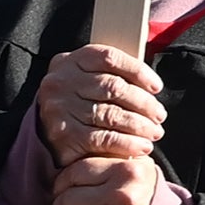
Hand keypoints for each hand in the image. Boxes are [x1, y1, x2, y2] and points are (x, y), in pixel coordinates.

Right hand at [36, 45, 165, 172]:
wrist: (44, 131)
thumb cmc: (80, 101)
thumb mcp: (89, 78)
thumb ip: (114, 74)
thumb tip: (152, 86)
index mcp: (72, 61)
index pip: (110, 58)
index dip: (138, 71)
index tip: (156, 87)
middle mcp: (61, 81)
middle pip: (113, 87)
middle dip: (144, 103)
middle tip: (160, 115)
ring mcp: (59, 108)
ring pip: (111, 114)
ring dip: (139, 125)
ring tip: (154, 132)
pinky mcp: (63, 135)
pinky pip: (102, 138)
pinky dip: (127, 143)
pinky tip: (142, 146)